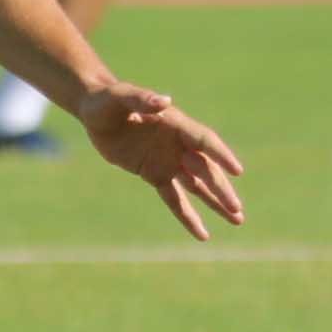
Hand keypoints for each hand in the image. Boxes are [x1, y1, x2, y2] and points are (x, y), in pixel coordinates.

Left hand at [77, 80, 246, 241]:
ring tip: (237, 220)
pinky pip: (174, 199)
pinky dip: (188, 216)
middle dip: (221, 189)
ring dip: (216, 203)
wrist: (94, 112)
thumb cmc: (108, 100)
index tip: (237, 171)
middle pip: (205, 169)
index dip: (220, 154)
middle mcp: (178, 144)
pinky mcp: (154, 175)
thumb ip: (142, 98)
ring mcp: (168, 161)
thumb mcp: (121, 97)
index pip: (204, 141)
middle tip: (237, 208)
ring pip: (197, 186)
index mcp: (175, 124)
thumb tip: (165, 101)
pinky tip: (202, 234)